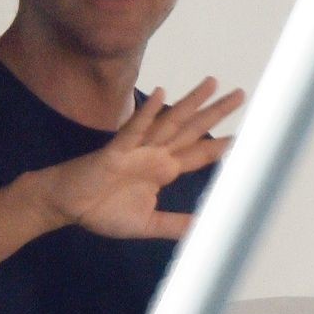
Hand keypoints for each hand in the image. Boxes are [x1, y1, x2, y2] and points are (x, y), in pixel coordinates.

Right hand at [35, 77, 245, 238]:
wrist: (66, 206)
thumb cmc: (101, 211)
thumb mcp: (147, 224)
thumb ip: (176, 225)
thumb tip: (206, 230)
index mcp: (163, 170)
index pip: (200, 154)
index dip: (223, 145)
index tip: (247, 135)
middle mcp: (155, 154)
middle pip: (192, 129)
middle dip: (216, 112)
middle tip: (241, 95)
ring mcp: (137, 150)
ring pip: (170, 121)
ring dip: (191, 102)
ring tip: (212, 83)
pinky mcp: (115, 152)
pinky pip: (133, 130)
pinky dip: (146, 113)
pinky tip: (161, 94)